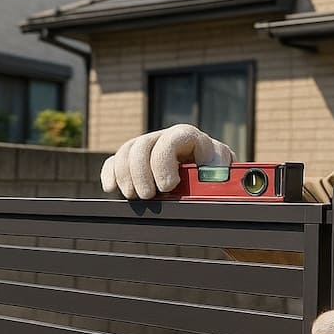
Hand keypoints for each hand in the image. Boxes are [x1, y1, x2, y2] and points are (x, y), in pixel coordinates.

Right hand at [101, 124, 234, 198]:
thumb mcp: (222, 174)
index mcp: (188, 137)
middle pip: (142, 145)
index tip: (168, 186)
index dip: (163, 162)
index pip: (170, 139)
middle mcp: (165, 137)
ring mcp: (148, 146)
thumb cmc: (218, 175)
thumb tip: (212, 179)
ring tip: (134, 196)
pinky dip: (110, 173)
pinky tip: (111, 188)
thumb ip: (218, 175)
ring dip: (125, 175)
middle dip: (141, 173)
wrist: (211, 176)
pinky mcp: (134, 159)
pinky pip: (114, 159)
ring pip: (126, 151)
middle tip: (148, 196)